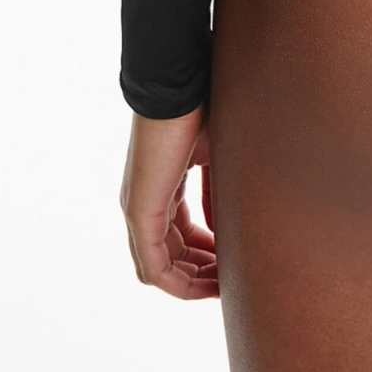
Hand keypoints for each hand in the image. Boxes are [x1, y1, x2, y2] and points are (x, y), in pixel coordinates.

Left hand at [120, 106, 217, 298]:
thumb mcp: (217, 156)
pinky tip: (207, 285)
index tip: (233, 261)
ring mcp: (138, 211)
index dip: (207, 253)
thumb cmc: (201, 110)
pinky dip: (179, 282)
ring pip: (160, 268)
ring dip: (192, 282)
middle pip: (170, 257)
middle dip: (202, 273)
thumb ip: (219, 191)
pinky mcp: (139, 213)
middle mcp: (144, 204)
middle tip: (233, 280)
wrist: (179, 86)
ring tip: (225, 285)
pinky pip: (153, 267)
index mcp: (161, 188)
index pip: (179, 235)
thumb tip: (230, 224)